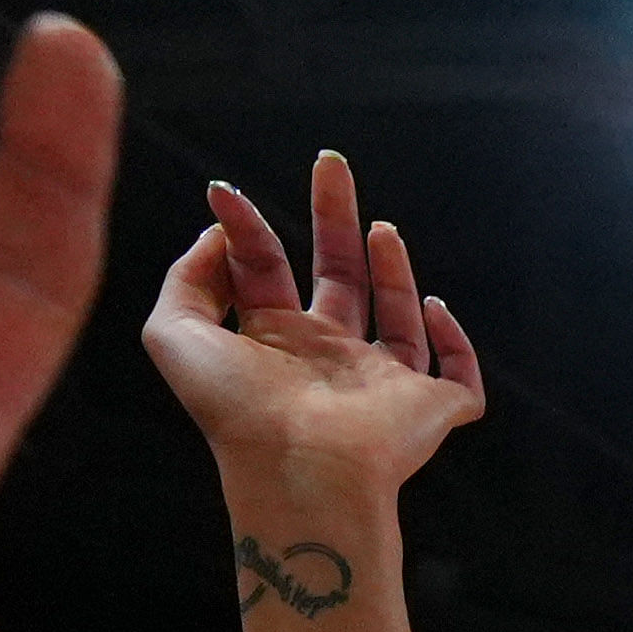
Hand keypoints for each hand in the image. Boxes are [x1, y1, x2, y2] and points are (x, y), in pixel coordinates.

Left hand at [145, 156, 484, 518]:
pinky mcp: (432, 409)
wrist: (301, 468)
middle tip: (329, 163)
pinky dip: (455, 341)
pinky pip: (460, 376)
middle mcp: (328, 360)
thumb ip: (185, 278)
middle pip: (336, 276)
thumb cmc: (236, 412)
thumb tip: (220, 236)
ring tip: (380, 227)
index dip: (244, 227)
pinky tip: (434, 306)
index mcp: (272, 343)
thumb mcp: (172, 333)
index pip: (263, 268)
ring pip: (398, 322)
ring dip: (392, 269)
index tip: (224, 192)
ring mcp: (382, 386)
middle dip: (332, 218)